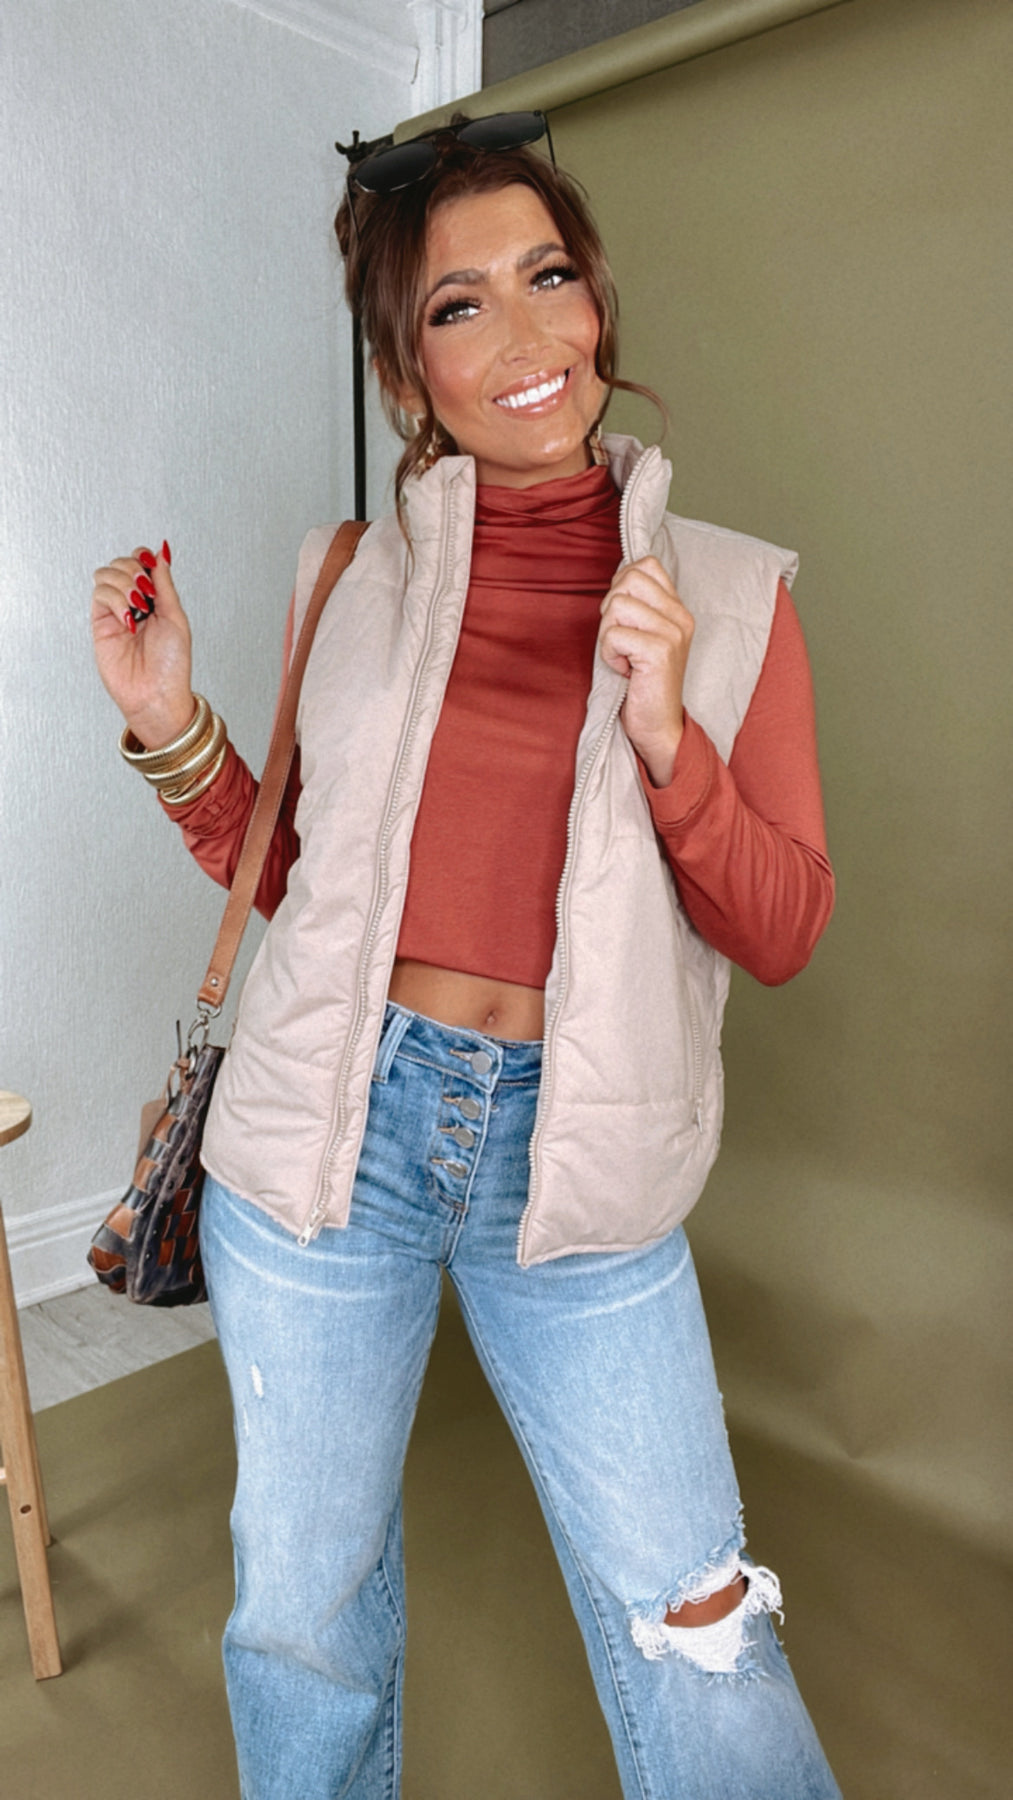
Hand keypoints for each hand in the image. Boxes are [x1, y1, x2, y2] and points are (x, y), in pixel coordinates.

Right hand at [91, 542, 195, 747]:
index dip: (143, 557)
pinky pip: (100, 595)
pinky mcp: (100, 624)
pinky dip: (115, 600)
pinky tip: (128, 620)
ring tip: (138, 607)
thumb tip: (162, 553)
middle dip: (133, 569)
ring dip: (123, 583)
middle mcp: (134, 603)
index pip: (141, 563)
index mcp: (155, 600)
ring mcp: (115, 613)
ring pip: (105, 575)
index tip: (150, 563)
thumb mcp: (176, 617)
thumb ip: (165, 584)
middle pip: (121, 564)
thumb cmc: (171, 666)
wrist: (156, 695)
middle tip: (146, 591)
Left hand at [598, 555, 694, 786]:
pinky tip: (624, 670)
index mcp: (678, 610)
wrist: (658, 727)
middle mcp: (680, 617)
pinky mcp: (659, 652)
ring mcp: (672, 633)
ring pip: (617, 604)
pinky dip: (609, 654)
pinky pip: (614, 634)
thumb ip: (638, 606)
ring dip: (608, 635)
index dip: (621, 584)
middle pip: (629, 578)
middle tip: (621, 640)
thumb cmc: (642, 682)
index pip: (646, 564)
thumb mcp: (642, 636)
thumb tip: (618, 577)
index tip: (623, 618)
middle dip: (611, 609)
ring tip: (623, 657)